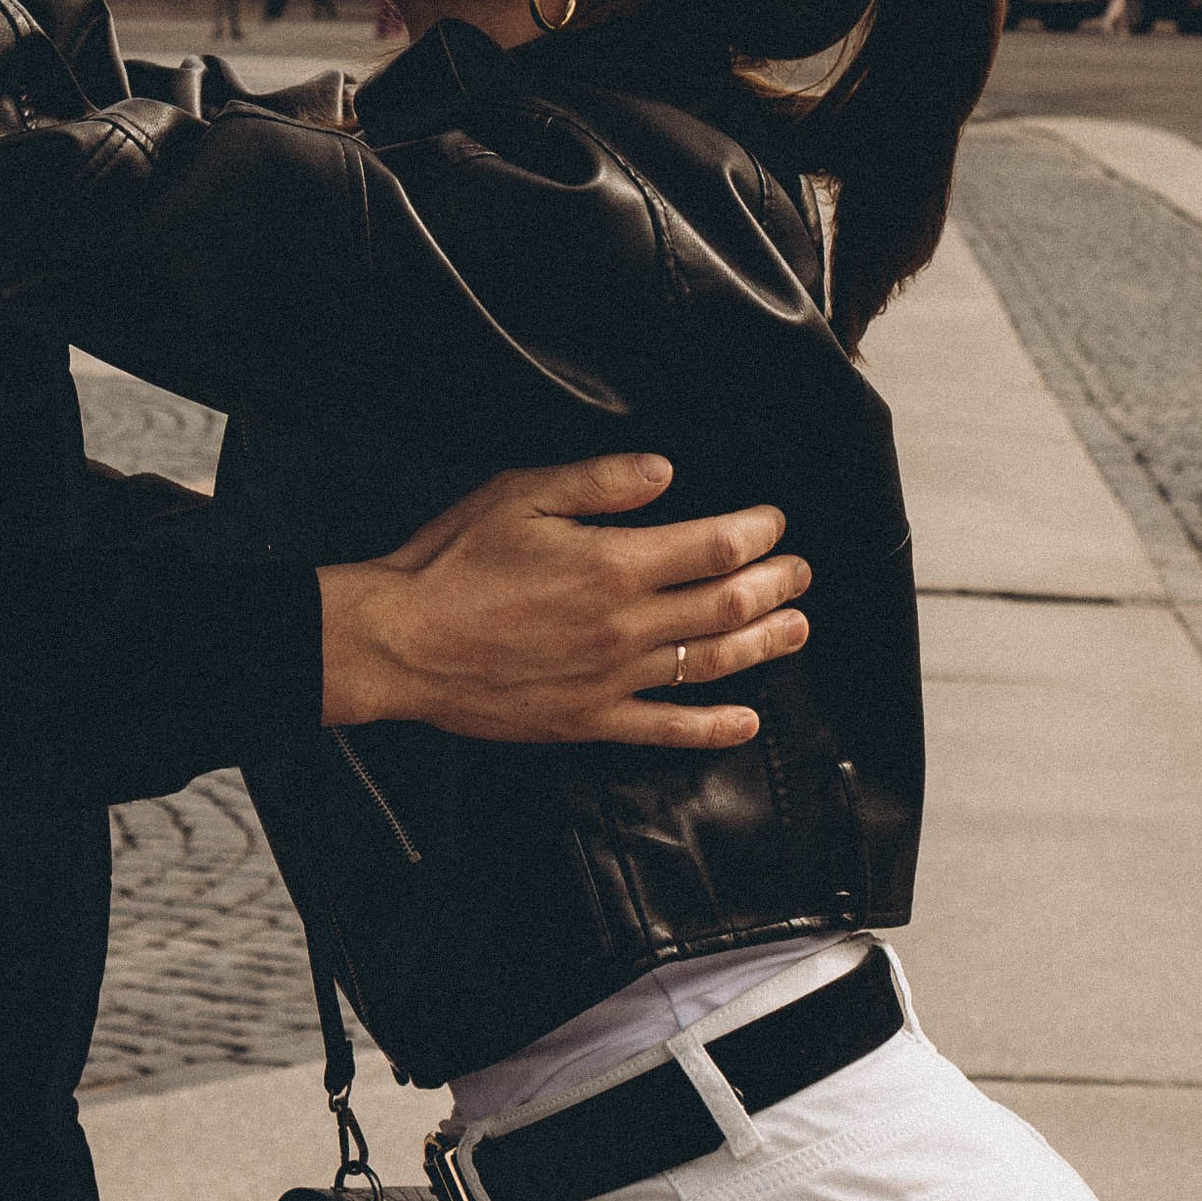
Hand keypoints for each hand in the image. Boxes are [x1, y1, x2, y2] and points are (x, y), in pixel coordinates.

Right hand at [318, 453, 811, 750]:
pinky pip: (667, 729)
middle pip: (726, 605)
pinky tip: (746, 721)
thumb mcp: (521, 494)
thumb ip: (601, 482)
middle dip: (775, 584)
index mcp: (612, 564)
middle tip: (801, 571)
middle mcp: (624, 626)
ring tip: (796, 629)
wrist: (400, 642)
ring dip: (763, 644)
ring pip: (711, 664)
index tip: (773, 521)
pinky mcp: (590, 721)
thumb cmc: (452, 562)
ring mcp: (612, 680)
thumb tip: (665, 471)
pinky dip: (713, 727)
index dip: (756, 531)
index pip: (713, 545)